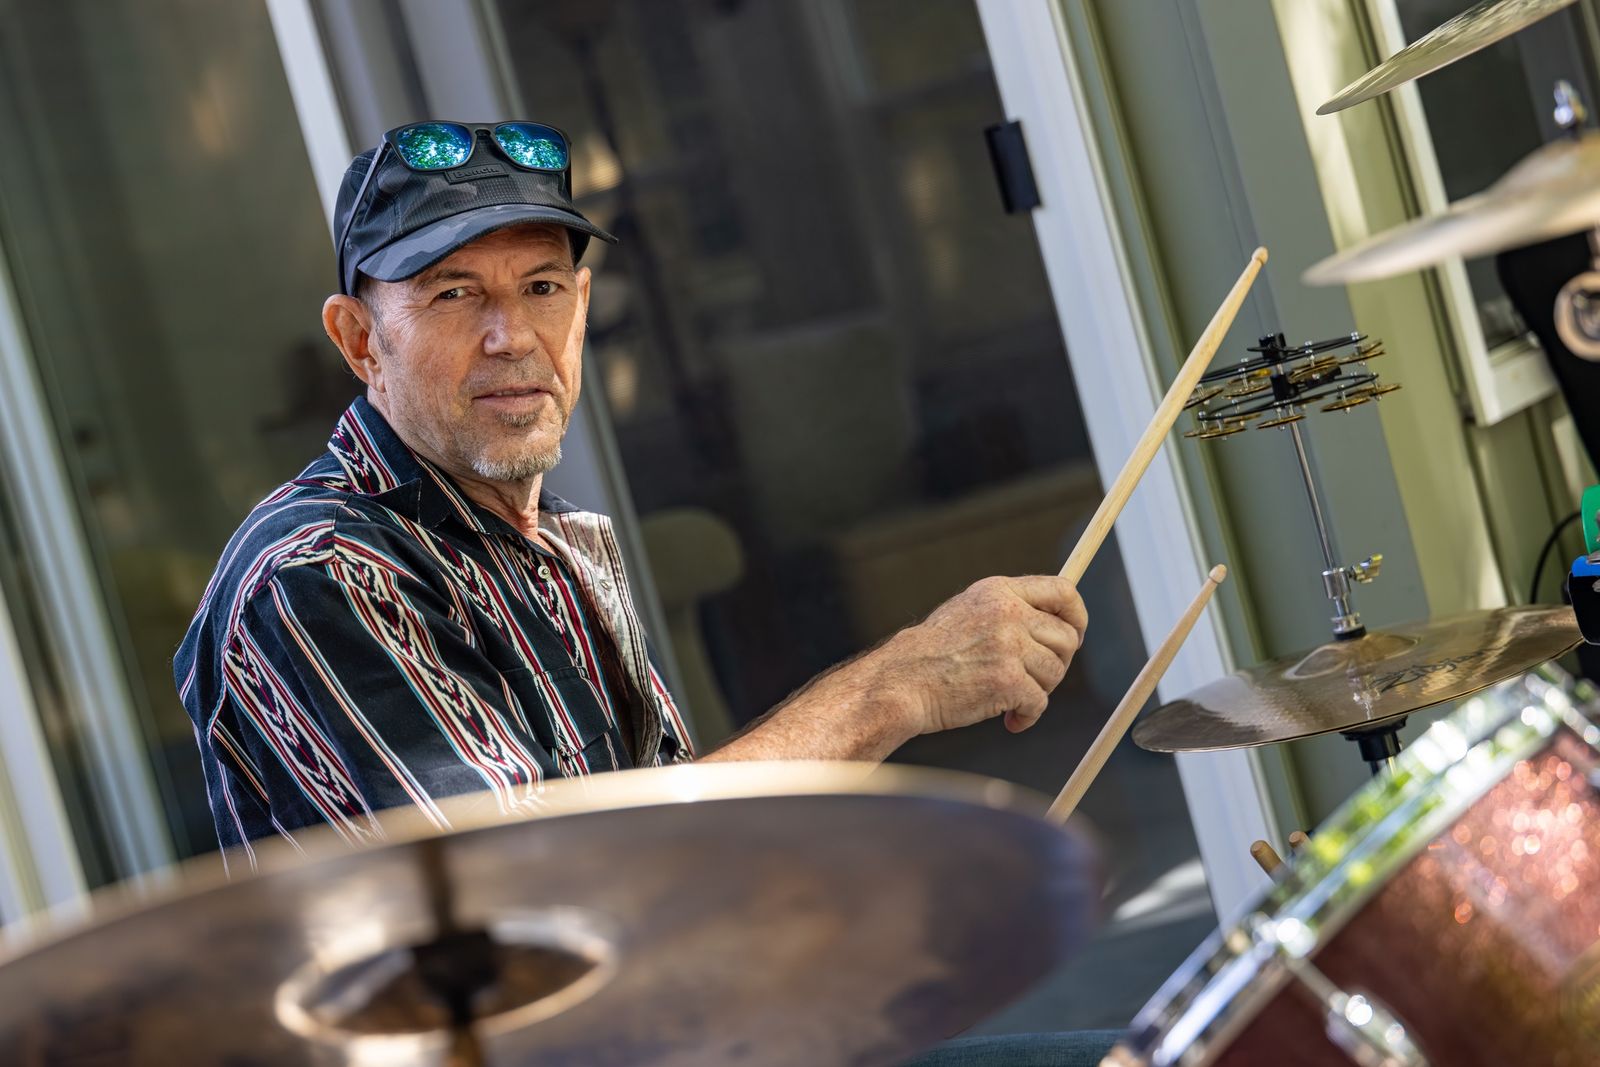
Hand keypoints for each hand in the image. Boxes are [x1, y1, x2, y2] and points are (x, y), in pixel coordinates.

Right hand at [861, 574, 1086, 736]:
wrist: (902, 682)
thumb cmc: (932, 654)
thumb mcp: (968, 611)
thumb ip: (1008, 610)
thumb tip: (1057, 621)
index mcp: (999, 591)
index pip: (1063, 590)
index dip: (1077, 615)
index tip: (1074, 635)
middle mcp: (1007, 613)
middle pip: (1066, 637)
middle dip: (1058, 663)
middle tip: (1036, 679)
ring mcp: (1008, 646)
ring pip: (1055, 672)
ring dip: (1039, 691)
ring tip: (1011, 699)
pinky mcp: (1007, 680)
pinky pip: (1039, 703)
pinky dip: (1028, 716)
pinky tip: (1010, 720)